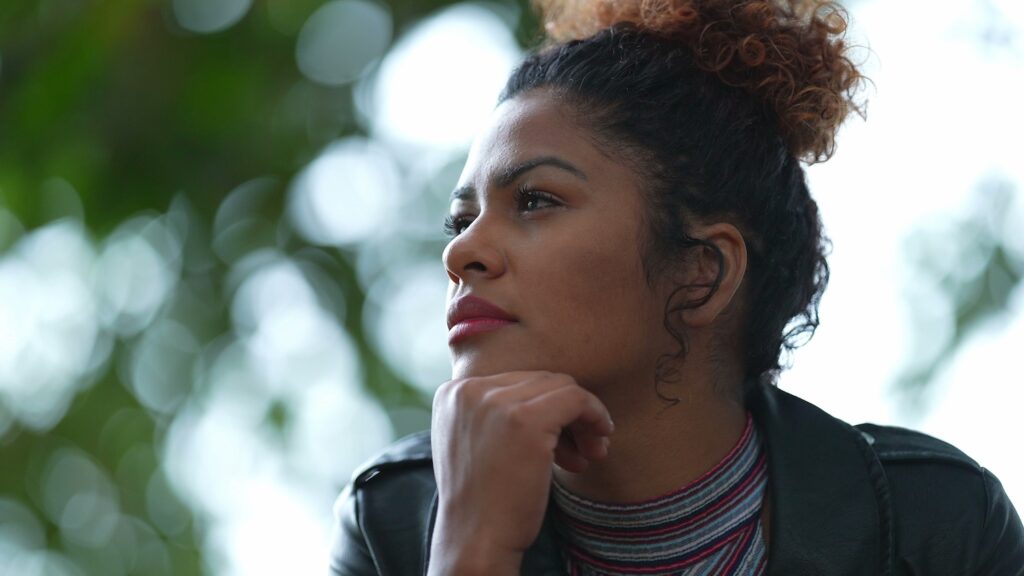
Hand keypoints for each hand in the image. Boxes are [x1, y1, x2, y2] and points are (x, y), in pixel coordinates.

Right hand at [427, 371, 613, 574]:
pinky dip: (595, 414)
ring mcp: (497, 403)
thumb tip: (550, 392)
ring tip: (592, 451)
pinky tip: (601, 438)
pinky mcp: (527, 421)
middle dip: (566, 412)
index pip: (516, 380)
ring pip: (561, 386)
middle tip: (583, 448)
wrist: (475, 540)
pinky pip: (576, 399)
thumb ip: (493, 412)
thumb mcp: (474, 442)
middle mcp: (470, 389)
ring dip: (583, 417)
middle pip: (540, 380)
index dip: (544, 408)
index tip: (557, 442)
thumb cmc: (483, 500)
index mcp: (454, 392)